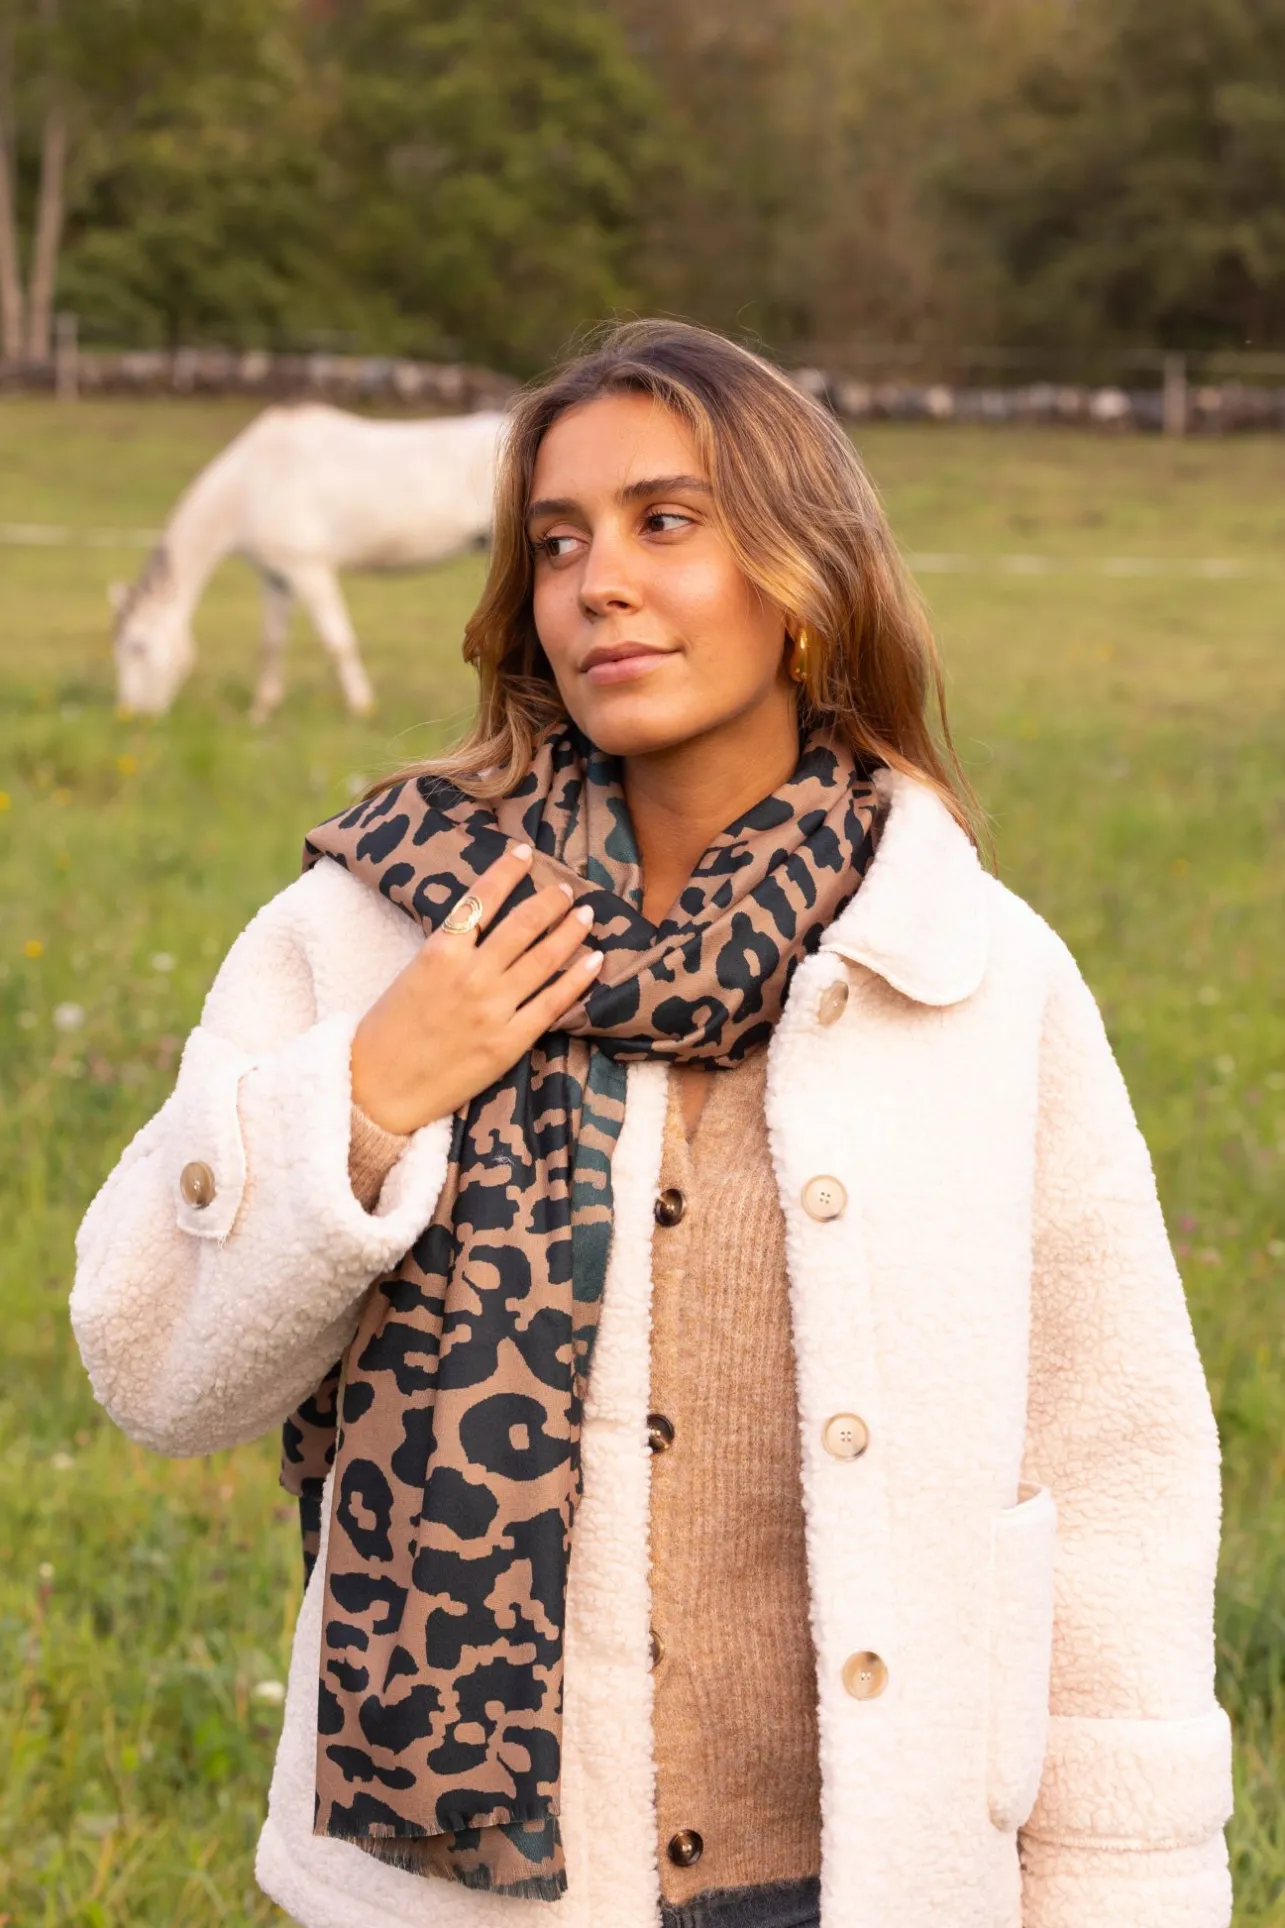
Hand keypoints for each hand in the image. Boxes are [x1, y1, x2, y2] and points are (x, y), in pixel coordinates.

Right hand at [349, 842, 602, 1134]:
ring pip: (545, 958)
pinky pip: (552, 1003)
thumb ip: (448, 951)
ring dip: (570, 931)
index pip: (481, 898)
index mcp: (439, 952)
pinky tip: (594, 961)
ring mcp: (492, 1008)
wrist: (379, 1090)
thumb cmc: (389, 1032)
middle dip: (549, 901)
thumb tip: (480, 927)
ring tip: (586, 915)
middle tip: (566, 889)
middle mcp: (470, 975)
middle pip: (523, 924)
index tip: (524, 852)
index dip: (507, 871)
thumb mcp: (410, 975)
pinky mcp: (509, 1042)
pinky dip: (578, 979)